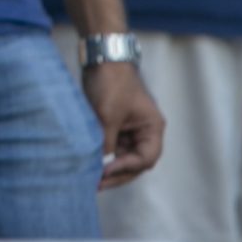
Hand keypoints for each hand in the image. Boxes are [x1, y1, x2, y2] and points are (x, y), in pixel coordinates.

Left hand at [86, 62, 164, 189]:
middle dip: (117, 173)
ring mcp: (130, 128)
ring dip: (108, 166)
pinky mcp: (115, 123)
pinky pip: (112, 145)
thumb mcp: (108, 115)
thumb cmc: (111, 82)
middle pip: (135, 162)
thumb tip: (99, 164)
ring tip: (91, 178)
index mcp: (152, 128)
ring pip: (123, 155)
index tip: (105, 171)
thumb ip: (106, 141)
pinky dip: (102, 155)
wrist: (101, 56)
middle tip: (97, 184)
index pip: (145, 159)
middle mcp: (144, 131)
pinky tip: (89, 163)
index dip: (126, 168)